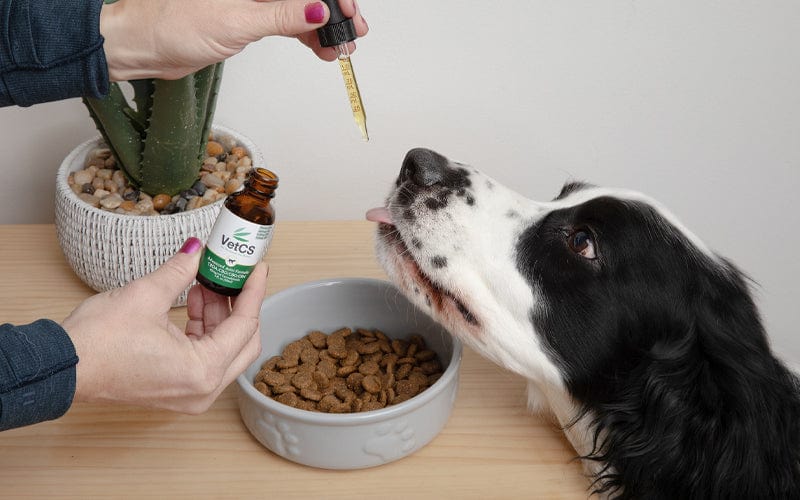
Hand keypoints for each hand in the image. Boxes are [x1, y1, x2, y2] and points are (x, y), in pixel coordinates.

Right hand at [62, 238, 267, 413]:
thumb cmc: (98, 341)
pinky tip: (193, 302)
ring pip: (225, 350)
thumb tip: (197, 249)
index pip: (245, 325)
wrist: (63, 368)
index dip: (253, 291)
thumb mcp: (146, 295)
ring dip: (219, 316)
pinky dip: (205, 330)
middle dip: (240, 305)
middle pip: (244, 342)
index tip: (258, 268)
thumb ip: (181, 270)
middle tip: (236, 276)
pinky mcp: (177, 390)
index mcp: (204, 370)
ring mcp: (191, 394)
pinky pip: (206, 358)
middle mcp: (204, 390)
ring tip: (206, 283)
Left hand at [100, 0, 368, 80]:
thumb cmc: (171, 23)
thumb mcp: (237, 21)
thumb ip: (282, 15)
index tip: (348, 12)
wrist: (143, 45)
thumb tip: (320, 9)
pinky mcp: (248, 15)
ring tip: (341, 47)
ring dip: (323, 27)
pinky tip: (321, 48)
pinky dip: (305, 35)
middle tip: (353, 32)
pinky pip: (287, 20)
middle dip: (333, 9)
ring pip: (299, 6)